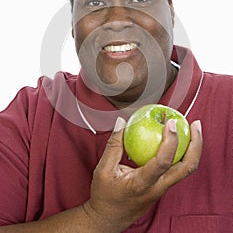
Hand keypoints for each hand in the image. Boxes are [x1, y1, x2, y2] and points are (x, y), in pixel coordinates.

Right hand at [83, 118, 202, 231]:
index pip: (163, 162)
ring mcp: (162, 189)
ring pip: (185, 169)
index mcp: (143, 184)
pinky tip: (176, 141)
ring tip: (192, 129)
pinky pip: (177, 169)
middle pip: (187, 167)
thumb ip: (114, 145)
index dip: (170, 141)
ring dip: (193, 148)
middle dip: (196, 144)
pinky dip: (182, 153)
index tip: (171, 123)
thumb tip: (121, 123)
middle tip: (195, 124)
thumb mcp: (103, 169)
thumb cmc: (104, 197)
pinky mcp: (162, 187)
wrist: (107, 220)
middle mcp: (157, 188)